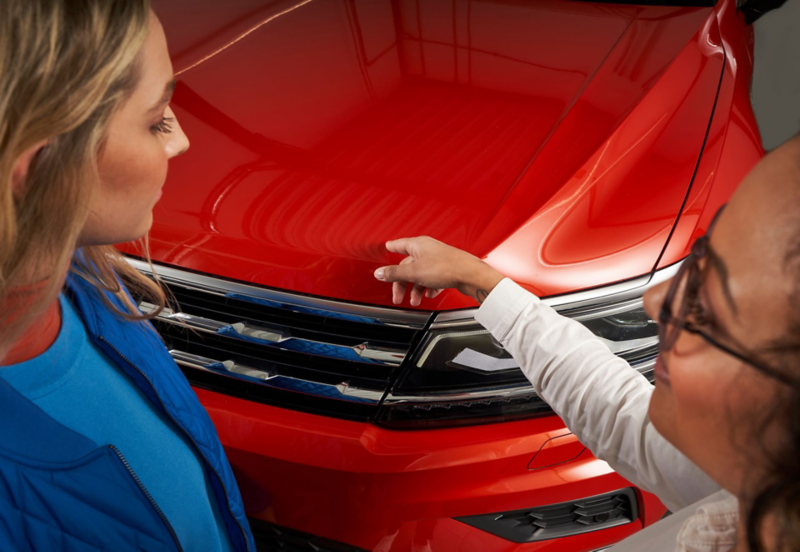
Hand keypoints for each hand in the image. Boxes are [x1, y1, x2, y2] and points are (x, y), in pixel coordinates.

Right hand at [373, 236, 503, 305]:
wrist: (470, 275)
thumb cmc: (446, 267)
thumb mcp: (414, 272)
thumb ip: (395, 273)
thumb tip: (379, 273)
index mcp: (418, 245)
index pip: (399, 245)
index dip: (391, 247)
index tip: (386, 247)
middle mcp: (427, 250)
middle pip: (408, 265)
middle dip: (402, 282)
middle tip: (398, 296)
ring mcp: (437, 260)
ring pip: (420, 274)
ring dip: (415, 289)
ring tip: (415, 300)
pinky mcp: (446, 269)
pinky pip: (432, 279)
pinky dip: (428, 288)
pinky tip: (429, 295)